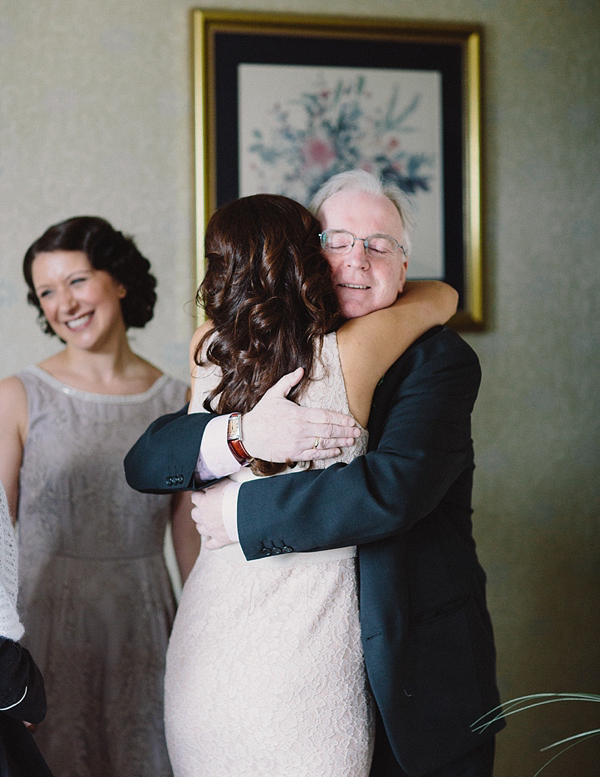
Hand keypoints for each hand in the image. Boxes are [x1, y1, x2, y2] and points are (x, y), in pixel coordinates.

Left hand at [191, 483, 233, 549]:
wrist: (246, 511)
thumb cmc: (235, 495)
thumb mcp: (222, 483)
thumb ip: (213, 484)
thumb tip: (207, 482)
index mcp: (203, 502)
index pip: (194, 497)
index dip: (199, 494)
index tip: (202, 493)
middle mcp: (203, 517)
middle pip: (194, 514)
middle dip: (198, 510)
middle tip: (205, 507)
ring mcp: (210, 529)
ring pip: (200, 529)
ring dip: (202, 525)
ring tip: (207, 522)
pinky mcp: (219, 539)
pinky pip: (211, 544)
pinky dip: (209, 544)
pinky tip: (209, 543)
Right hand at [243, 368, 359, 461]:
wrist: (247, 435)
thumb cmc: (261, 414)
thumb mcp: (274, 394)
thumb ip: (289, 381)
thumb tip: (301, 370)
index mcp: (298, 414)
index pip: (325, 416)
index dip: (341, 419)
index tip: (352, 421)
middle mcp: (301, 429)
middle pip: (328, 430)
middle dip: (345, 431)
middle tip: (357, 432)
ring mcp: (298, 443)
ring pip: (324, 443)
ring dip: (340, 442)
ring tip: (351, 440)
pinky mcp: (293, 454)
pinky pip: (315, 454)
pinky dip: (327, 453)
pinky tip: (337, 451)